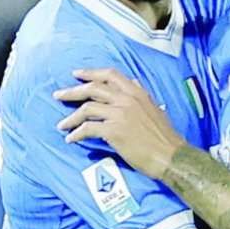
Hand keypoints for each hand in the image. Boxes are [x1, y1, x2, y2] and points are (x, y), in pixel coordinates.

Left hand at [53, 68, 186, 178]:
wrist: (170, 155)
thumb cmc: (164, 136)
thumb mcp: (155, 108)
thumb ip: (141, 95)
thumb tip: (134, 83)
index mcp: (137, 92)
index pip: (110, 74)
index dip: (91, 73)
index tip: (76, 74)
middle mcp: (127, 99)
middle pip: (93, 88)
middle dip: (72, 91)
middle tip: (59, 95)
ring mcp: (120, 114)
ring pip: (87, 108)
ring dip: (71, 117)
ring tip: (62, 125)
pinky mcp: (114, 131)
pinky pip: (88, 129)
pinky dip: (76, 133)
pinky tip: (71, 139)